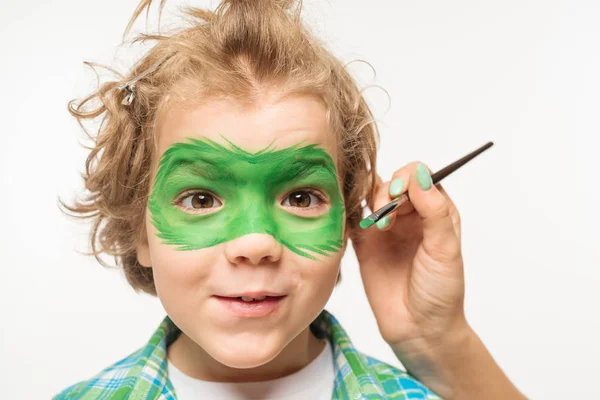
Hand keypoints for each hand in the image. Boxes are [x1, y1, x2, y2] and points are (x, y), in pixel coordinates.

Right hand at [350, 162, 469, 350]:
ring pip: (371, 196)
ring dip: (370, 202)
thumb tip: (420, 174)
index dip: (407, 178)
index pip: (420, 177)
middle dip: (387, 192)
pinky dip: (349, 213)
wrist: (419, 329)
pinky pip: (352, 218)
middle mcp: (410, 216)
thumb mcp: (444, 249)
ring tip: (377, 227)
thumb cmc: (440, 293)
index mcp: (435, 212)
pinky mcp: (364, 244)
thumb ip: (434, 211)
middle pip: (393, 182)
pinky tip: (356, 223)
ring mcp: (385, 229)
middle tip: (385, 215)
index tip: (400, 194)